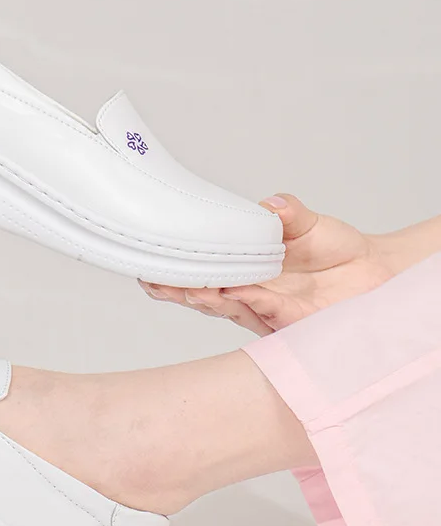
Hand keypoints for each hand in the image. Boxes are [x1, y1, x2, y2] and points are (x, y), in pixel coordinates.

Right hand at [139, 195, 396, 335]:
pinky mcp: (290, 323)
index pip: (200, 274)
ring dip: (207, 300)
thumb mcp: (308, 223)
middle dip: (178, 291)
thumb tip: (270, 202)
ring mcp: (266, 310)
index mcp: (242, 271)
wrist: (375, 272)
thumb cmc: (335, 250)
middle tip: (156, 282)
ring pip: (228, 308)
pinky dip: (249, 301)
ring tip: (190, 290)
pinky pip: (265, 311)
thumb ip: (288, 213)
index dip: (174, 274)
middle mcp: (247, 294)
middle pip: (204, 297)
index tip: (149, 267)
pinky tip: (236, 292)